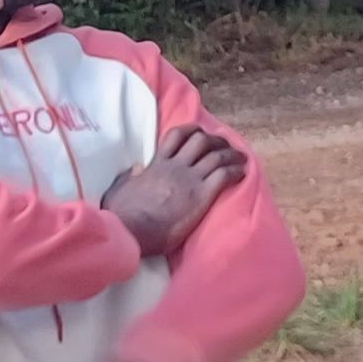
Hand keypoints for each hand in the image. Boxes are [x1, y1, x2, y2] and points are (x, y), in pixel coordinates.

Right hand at [102, 123, 244, 258]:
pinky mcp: (201, 196)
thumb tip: (137, 169)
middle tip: (225, 146)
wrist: (131, 230)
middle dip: (217, 141)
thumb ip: (130, 176)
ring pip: (217, 156)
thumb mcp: (120, 188)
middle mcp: (176, 166)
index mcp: (157, 164)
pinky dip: (236, 171)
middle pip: (202, 141)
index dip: (192, 131)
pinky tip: (242, 173)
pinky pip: (224, 175)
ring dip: (232, 155)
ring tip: (241, 158)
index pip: (177, 136)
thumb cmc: (122, 214)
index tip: (200, 134)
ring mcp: (190, 180)